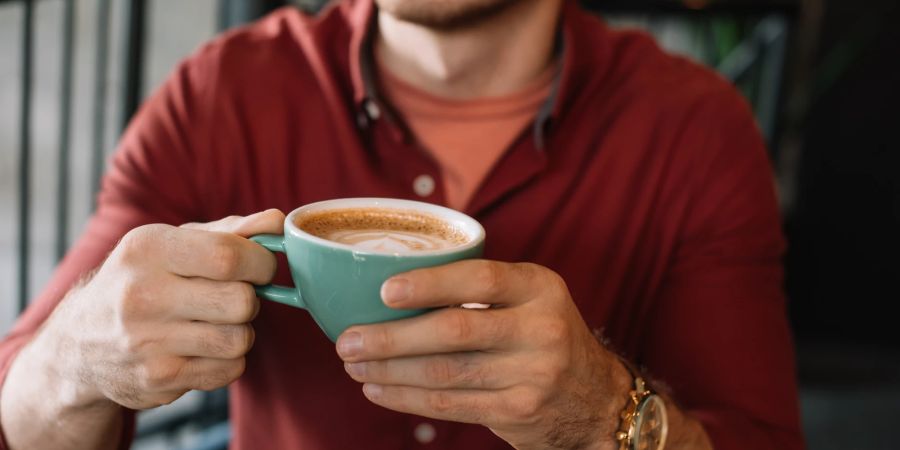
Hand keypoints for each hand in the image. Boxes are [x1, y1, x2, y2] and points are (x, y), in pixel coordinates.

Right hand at [24, 210, 282, 409]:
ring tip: (215, 322)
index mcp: (147, 249)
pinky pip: (230, 370)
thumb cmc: (144, 280)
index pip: (228, 256)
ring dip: (240, 331)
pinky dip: (228, 359)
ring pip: (240, 339)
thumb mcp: (175, 243)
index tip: (259, 266)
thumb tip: (278, 221)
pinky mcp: (158, 379)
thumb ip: (231, 231)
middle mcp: (141, 295)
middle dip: (250, 298)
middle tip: (232, 295)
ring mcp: (147, 342)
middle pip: (242, 301)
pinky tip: (201, 347)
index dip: (260, 263)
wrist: (81, 343)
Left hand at [336, 260, 631, 449]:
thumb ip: (480, 291)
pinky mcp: (518, 412)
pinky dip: (406, 398)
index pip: (479, 278)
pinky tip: (378, 389)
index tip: (384, 292)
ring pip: (444, 372)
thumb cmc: (543, 335)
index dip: (429, 284)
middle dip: (391, 337)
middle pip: (453, 331)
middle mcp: (540, 328)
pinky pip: (449, 406)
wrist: (597, 398)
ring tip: (353, 364)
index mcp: (539, 287)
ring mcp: (532, 374)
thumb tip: (391, 289)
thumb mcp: (530, 299)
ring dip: (390, 371)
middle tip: (346, 340)